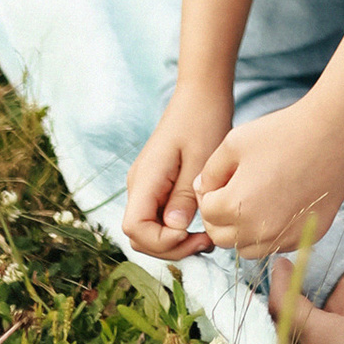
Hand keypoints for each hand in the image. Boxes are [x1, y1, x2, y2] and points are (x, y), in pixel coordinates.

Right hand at [122, 75, 234, 260]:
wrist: (201, 95)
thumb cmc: (204, 120)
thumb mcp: (201, 158)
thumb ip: (185, 195)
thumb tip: (176, 229)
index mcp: (145, 178)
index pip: (135, 229)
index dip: (162, 242)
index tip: (194, 235)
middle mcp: (139, 186)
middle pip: (139, 236)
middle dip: (170, 248)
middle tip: (207, 242)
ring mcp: (146, 187)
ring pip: (148, 231)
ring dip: (175, 242)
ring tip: (208, 236)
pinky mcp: (157, 186)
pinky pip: (159, 218)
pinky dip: (177, 230)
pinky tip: (203, 226)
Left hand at [198, 86, 343, 259]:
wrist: (334, 133)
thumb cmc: (282, 132)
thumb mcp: (233, 143)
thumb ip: (209, 172)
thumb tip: (203, 190)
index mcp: (236, 206)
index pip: (206, 214)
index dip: (208, 194)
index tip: (220, 178)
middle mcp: (260, 230)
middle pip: (222, 238)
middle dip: (219, 217)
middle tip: (230, 192)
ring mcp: (286, 236)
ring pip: (248, 248)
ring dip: (241, 231)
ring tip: (251, 201)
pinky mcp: (309, 236)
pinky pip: (277, 245)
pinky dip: (270, 233)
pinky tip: (277, 206)